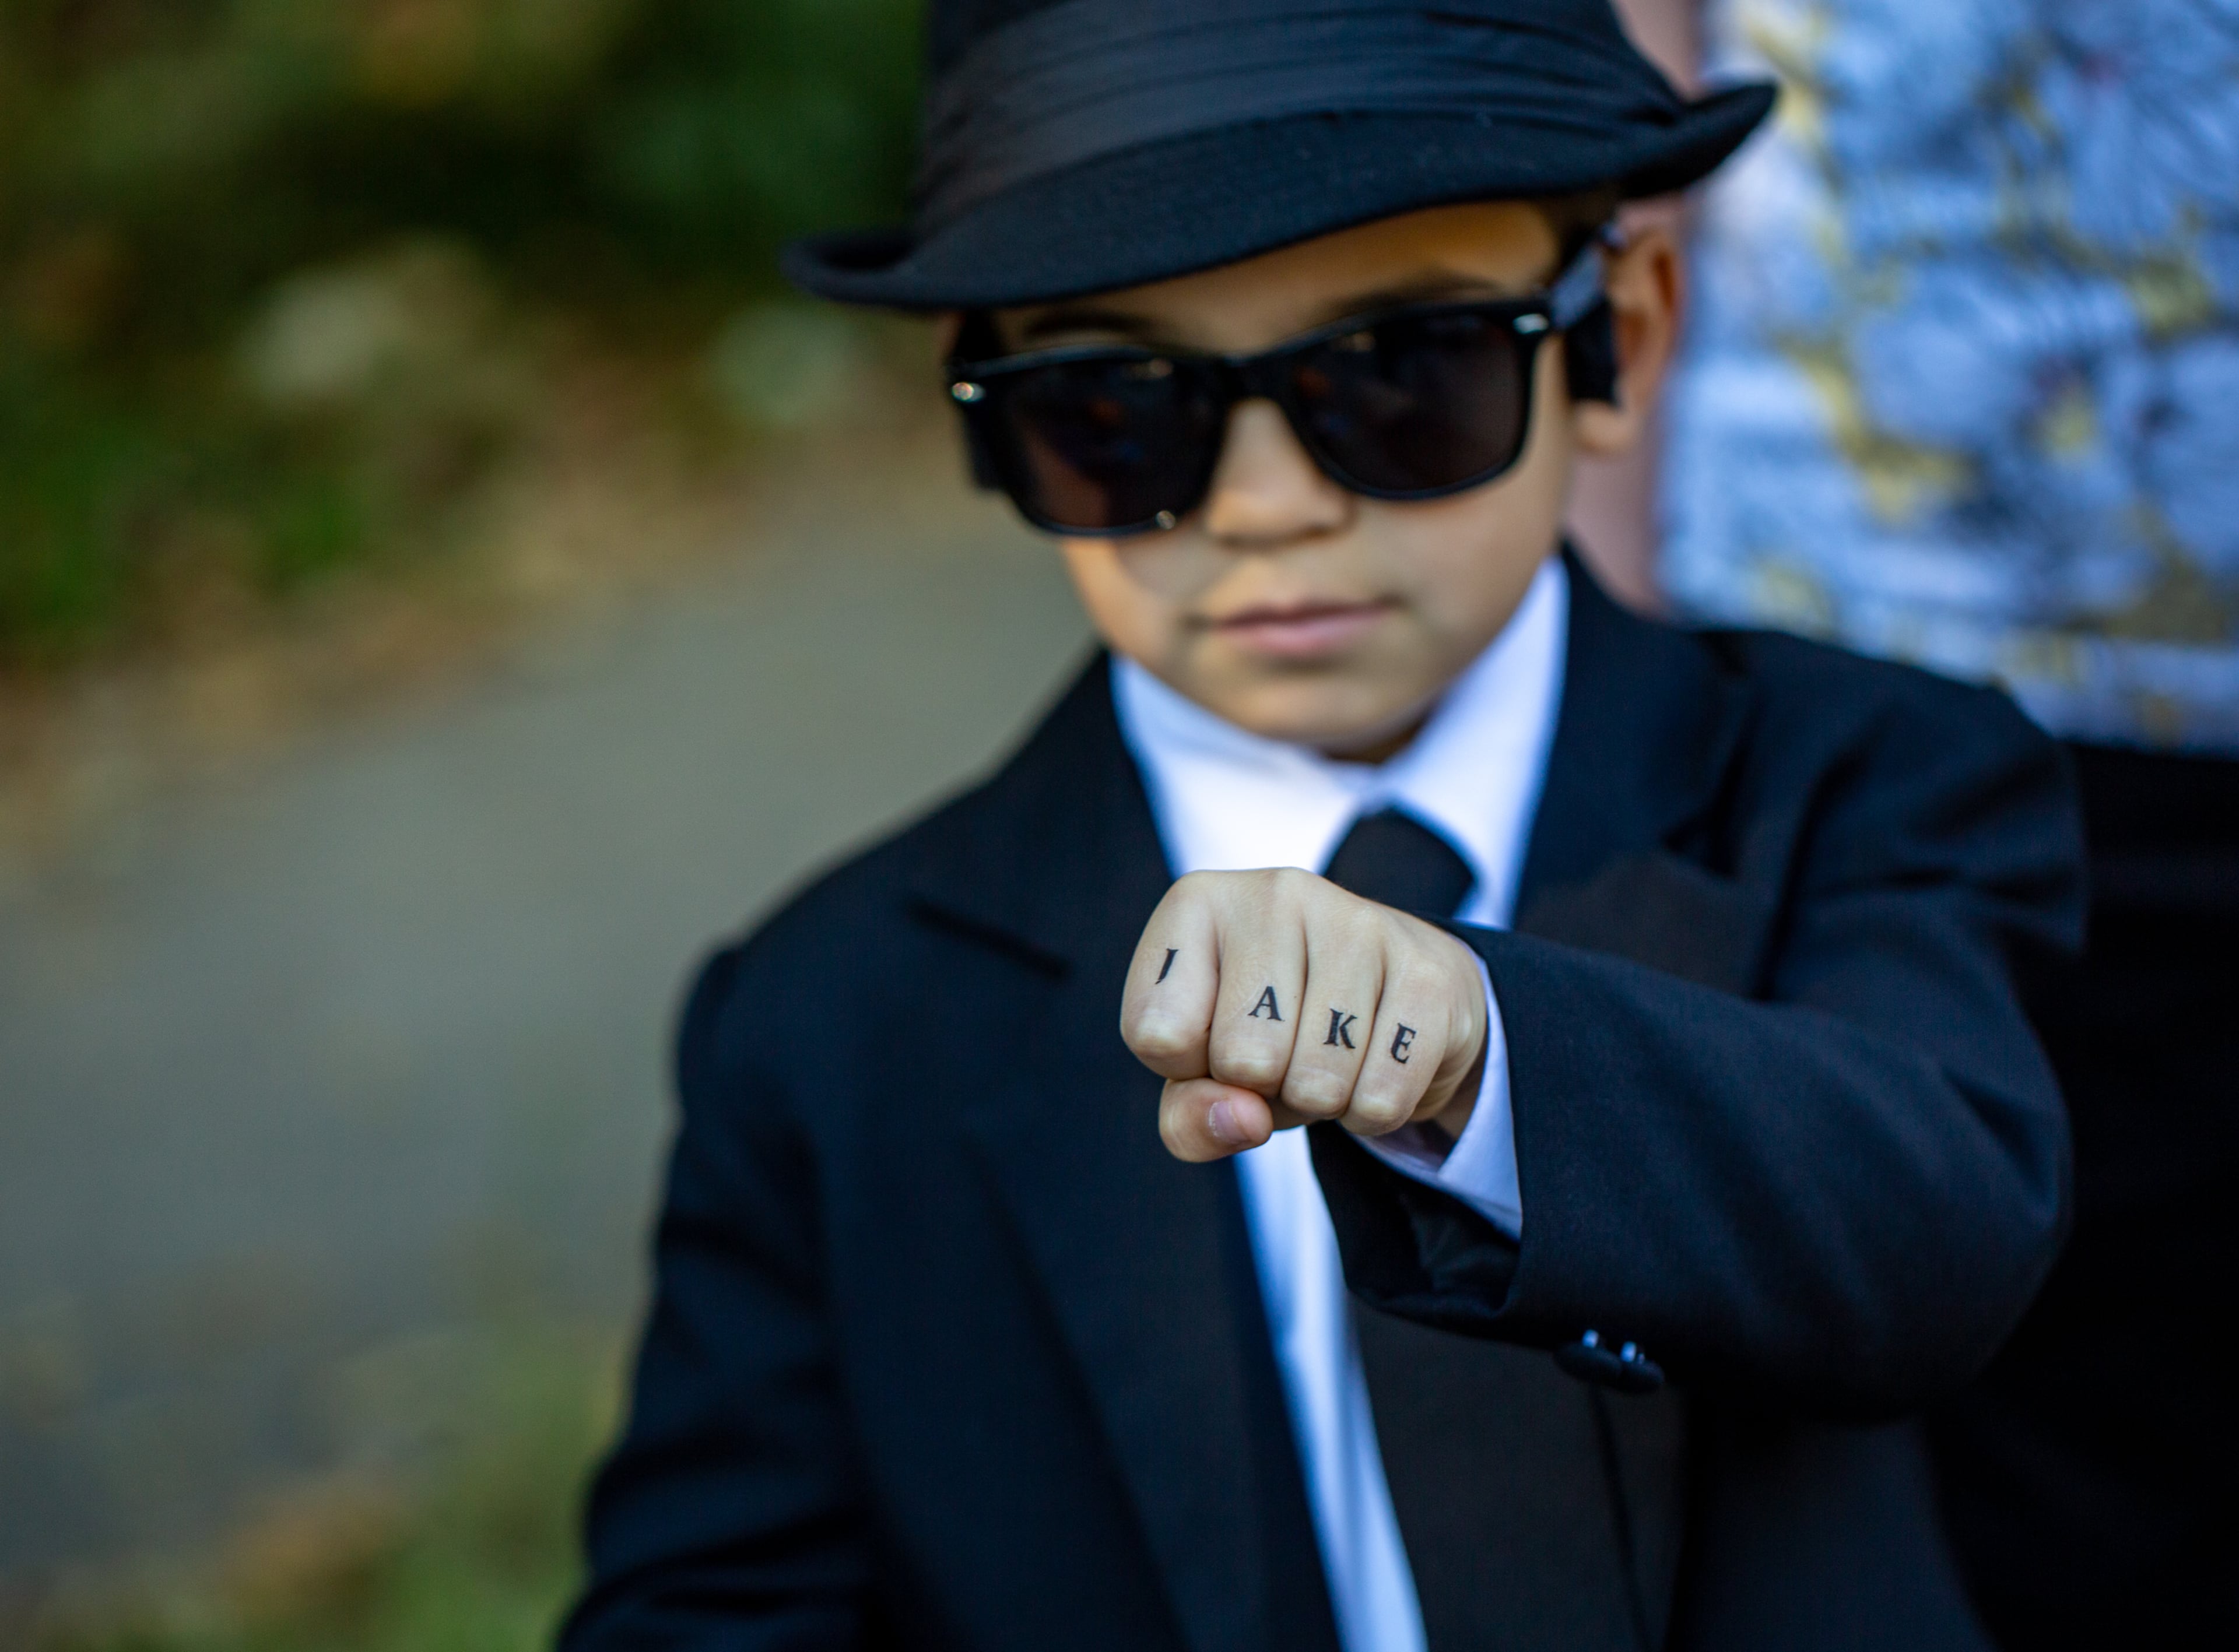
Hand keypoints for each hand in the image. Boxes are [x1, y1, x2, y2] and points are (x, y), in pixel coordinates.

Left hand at [1122, 869, 1489, 1161]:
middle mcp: (1275, 893)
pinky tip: (1375, 1061)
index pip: (1157, 1034)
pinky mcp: (1426, 971)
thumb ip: (1189, 1115)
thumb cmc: (1273, 1032)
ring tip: (1326, 1054)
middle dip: (1261, 1088)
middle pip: (1241, 1058)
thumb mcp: (1203, 1075)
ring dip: (1320, 1103)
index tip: (1210, 1039)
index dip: (1186, 1070)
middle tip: (1282, 1052)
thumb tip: (1244, 1118)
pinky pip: (1381, 1096)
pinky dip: (1372, 1111)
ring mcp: (1358, 922)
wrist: (1391, 1001)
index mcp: (1198, 903)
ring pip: (1315, 1082)